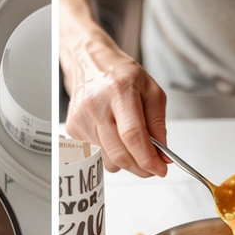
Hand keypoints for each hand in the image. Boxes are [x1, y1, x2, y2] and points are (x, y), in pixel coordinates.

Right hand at [62, 30, 169, 177]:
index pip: (132, 135)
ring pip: (107, 159)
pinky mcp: (73, 131)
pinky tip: (114, 139)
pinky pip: (95, 155)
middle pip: (118, 153)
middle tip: (152, 168)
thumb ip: (158, 124)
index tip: (160, 169)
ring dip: (125, 162)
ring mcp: (81, 121)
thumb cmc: (121, 75)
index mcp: (119, 91)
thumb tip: (162, 154)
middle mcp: (96, 107)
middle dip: (139, 167)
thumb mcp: (151, 91)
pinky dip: (110, 154)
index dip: (147, 158)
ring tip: (132, 147)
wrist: (90, 66)